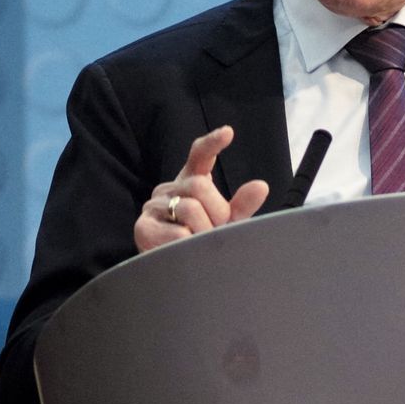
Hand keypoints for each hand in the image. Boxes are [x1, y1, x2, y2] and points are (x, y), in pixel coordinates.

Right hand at [133, 126, 269, 252]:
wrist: (173, 270)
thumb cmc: (201, 242)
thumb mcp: (226, 223)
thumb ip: (241, 205)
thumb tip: (261, 186)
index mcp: (190, 182)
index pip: (199, 155)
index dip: (212, 144)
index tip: (228, 133)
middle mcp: (169, 189)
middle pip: (200, 186)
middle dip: (217, 212)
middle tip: (215, 230)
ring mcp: (153, 207)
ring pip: (189, 209)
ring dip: (204, 231)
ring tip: (200, 244)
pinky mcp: (143, 228)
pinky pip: (177, 233)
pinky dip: (189, 246)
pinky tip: (184, 251)